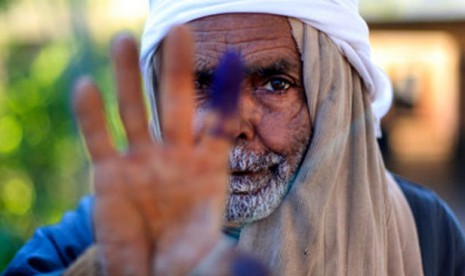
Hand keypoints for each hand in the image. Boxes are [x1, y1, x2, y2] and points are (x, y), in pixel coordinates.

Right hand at [73, 26, 236, 274]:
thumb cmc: (183, 261)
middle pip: (176, 105)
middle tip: (178, 32)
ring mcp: (141, 161)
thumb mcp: (207, 256)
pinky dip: (91, 115)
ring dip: (128, 78)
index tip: (233, 63)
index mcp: (207, 169)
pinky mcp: (109, 173)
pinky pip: (99, 139)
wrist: (148, 273)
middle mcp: (174, 156)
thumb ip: (226, 259)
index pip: (221, 126)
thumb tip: (253, 274)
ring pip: (134, 112)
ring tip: (123, 42)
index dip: (226, 97)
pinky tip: (87, 87)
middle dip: (177, 70)